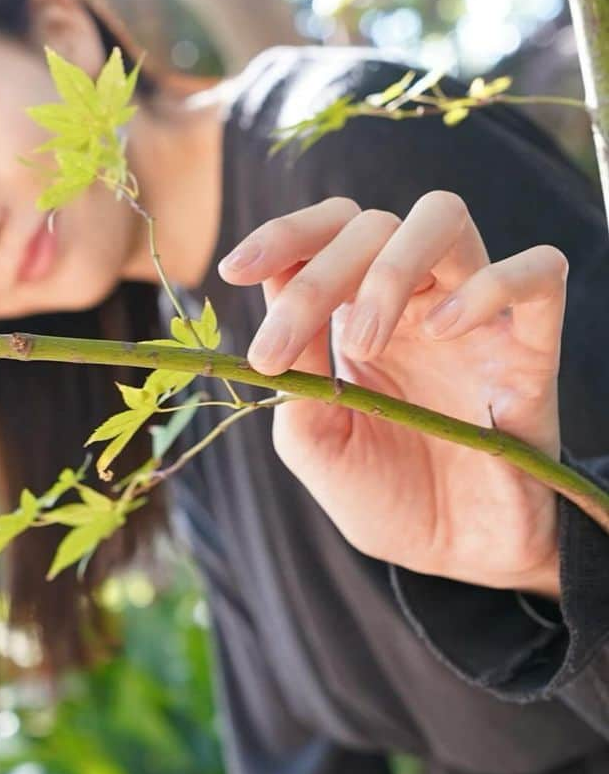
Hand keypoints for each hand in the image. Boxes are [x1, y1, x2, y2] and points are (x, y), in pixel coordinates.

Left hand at [217, 192, 566, 597]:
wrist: (456, 557)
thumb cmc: (384, 495)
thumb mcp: (315, 438)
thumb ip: (295, 369)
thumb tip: (274, 291)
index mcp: (358, 315)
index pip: (326, 233)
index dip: (282, 237)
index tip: (234, 271)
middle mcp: (417, 301)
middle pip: (371, 223)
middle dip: (315, 276)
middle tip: (278, 349)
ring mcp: (476, 315)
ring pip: (443, 217)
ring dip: (388, 268)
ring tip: (362, 343)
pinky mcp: (532, 347)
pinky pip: (539, 272)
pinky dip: (488, 286)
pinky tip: (442, 332)